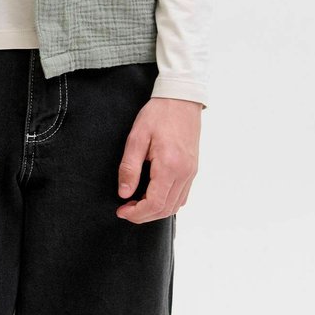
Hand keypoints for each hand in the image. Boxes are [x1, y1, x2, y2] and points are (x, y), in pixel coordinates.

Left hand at [115, 96, 201, 223]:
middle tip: (126, 210)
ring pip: (175, 206)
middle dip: (144, 216)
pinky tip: (154, 196)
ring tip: (137, 205)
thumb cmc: (158, 114)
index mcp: (170, 166)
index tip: (121, 211)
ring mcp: (191, 172)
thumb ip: (130, 167)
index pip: (154, 203)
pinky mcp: (193, 169)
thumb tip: (124, 193)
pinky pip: (182, 196)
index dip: (136, 213)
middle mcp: (184, 173)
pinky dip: (167, 203)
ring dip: (155, 211)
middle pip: (165, 209)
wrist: (181, 98)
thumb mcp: (137, 136)